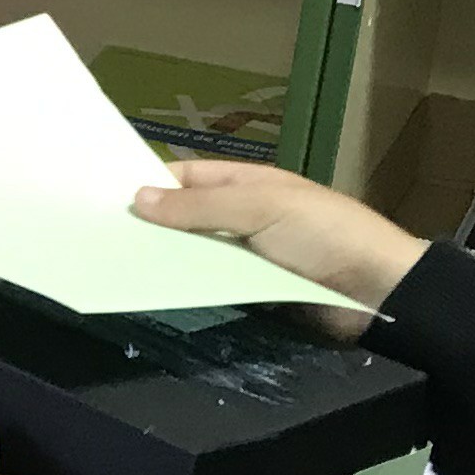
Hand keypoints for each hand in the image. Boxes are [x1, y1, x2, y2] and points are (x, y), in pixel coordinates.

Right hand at [130, 160, 428, 321]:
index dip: (148, 184)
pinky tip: (152, 296)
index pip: (185, 177)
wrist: (377, 294)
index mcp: (247, 183)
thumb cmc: (326, 235)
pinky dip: (183, 291)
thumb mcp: (263, 207)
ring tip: (112, 271)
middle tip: (96, 241)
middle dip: (148, 227)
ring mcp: (245, 258)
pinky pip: (208, 289)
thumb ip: (201, 205)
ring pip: (191, 257)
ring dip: (161, 262)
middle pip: (183, 219)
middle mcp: (242, 218)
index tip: (101, 201)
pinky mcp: (250, 295)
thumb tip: (138, 198)